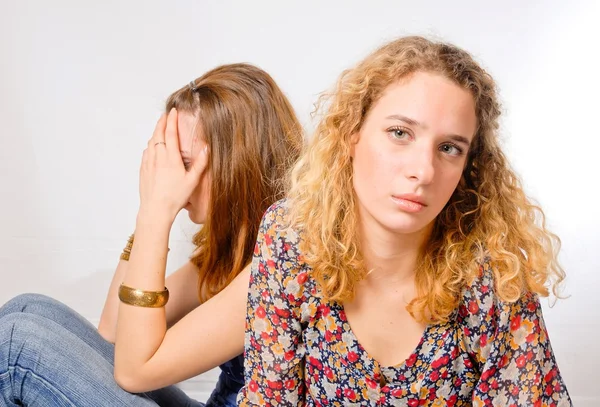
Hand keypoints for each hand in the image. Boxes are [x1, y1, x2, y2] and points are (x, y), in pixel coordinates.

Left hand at [138, 108, 207, 222]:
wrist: (155, 210)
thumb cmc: (175, 197)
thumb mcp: (192, 181)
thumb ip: (200, 163)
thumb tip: (206, 148)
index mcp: (171, 158)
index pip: (171, 134)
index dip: (172, 121)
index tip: (173, 112)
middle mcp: (158, 158)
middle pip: (158, 134)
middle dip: (162, 122)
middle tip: (165, 115)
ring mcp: (148, 163)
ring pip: (151, 142)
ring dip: (155, 133)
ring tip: (160, 128)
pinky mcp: (143, 170)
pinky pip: (146, 152)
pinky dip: (150, 145)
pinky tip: (152, 147)